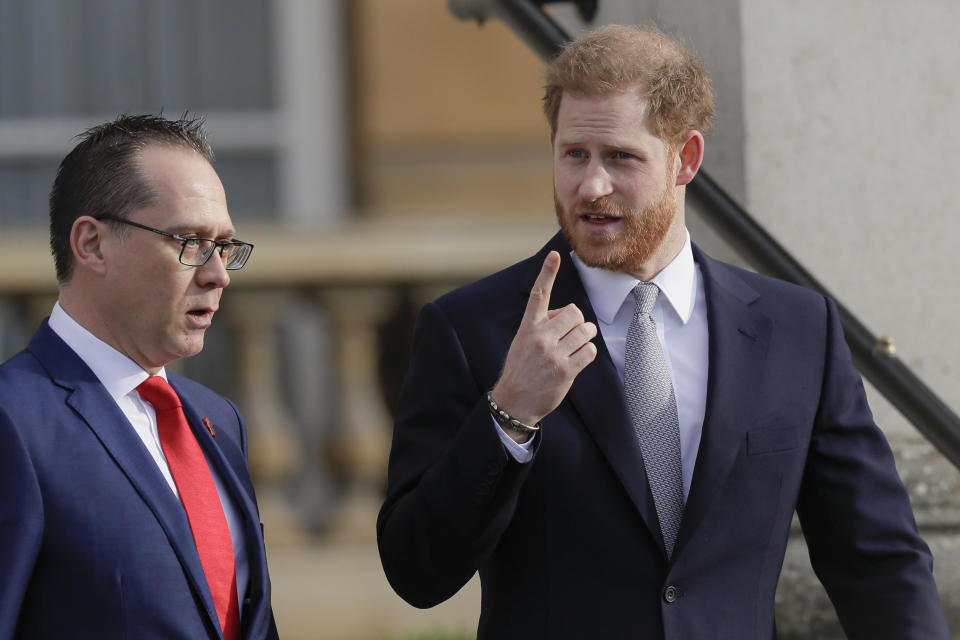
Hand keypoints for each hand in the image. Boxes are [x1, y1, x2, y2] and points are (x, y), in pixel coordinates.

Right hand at [491, 251, 597, 430]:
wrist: (514, 401)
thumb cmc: (522, 369)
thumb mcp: (524, 342)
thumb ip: (543, 325)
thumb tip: (568, 315)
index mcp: (528, 327)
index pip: (538, 295)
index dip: (547, 273)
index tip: (554, 255)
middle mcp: (540, 337)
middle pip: (575, 312)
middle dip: (578, 322)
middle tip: (572, 334)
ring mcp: (553, 354)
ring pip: (586, 331)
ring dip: (586, 337)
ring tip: (575, 347)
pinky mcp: (565, 370)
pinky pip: (590, 351)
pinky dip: (588, 354)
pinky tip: (577, 361)